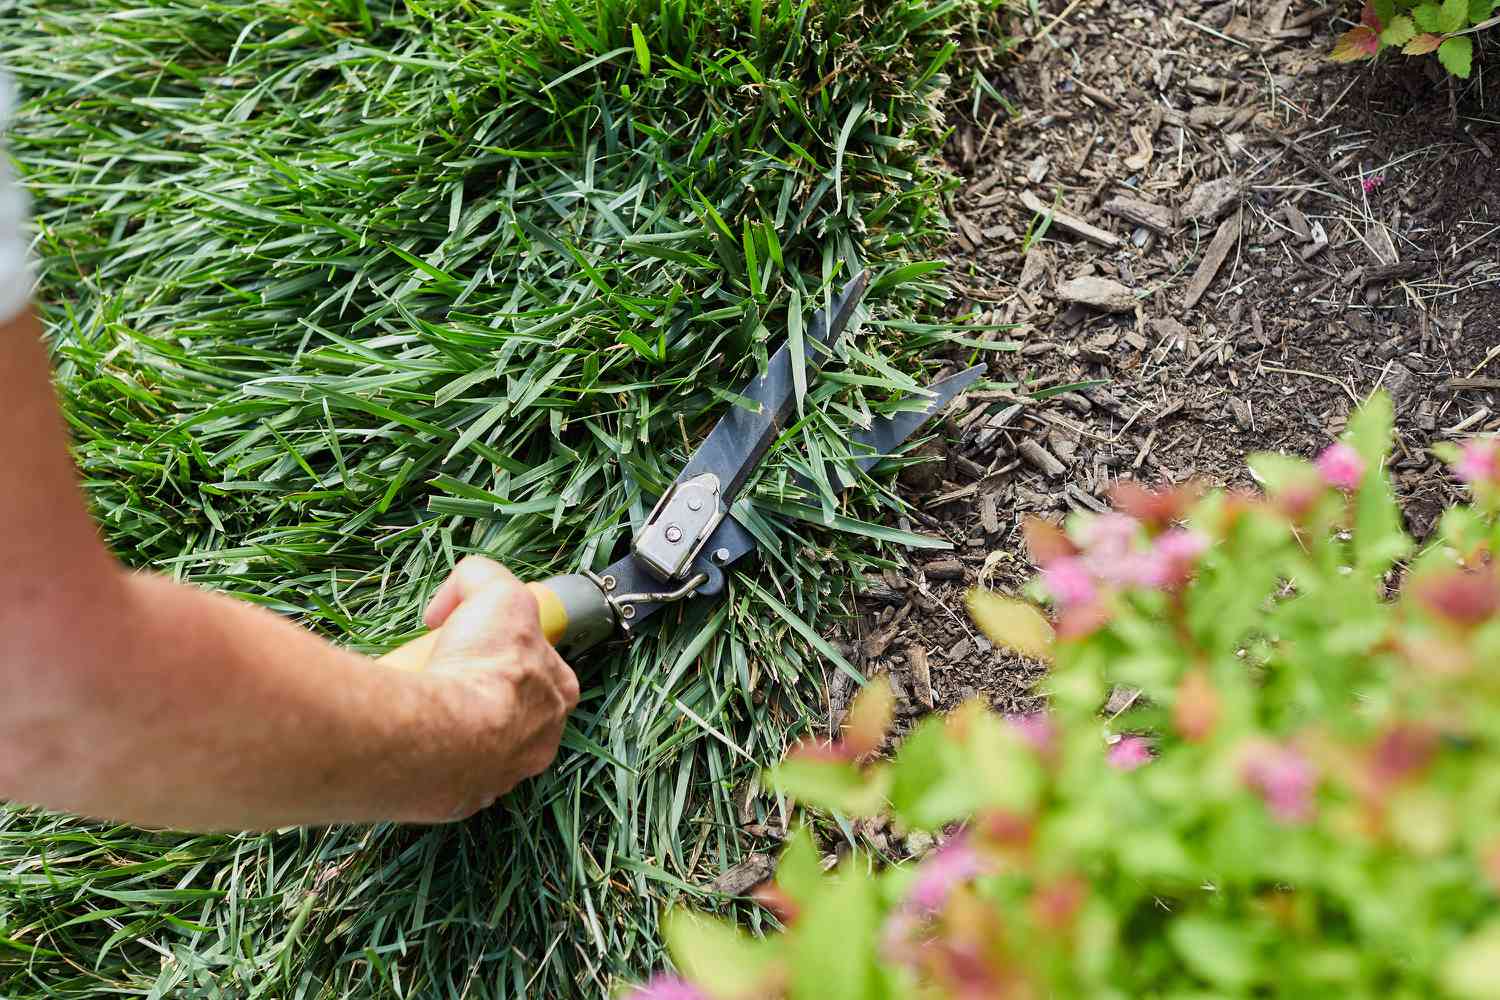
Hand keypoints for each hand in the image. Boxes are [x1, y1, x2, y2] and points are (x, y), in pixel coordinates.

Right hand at [416, 556, 579, 818]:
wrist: (439, 736)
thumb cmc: (482, 667)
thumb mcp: (496, 593)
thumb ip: (483, 577)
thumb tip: (457, 595)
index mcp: (557, 696)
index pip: (540, 666)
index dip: (508, 648)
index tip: (474, 642)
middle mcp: (537, 742)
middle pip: (509, 710)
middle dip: (477, 690)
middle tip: (442, 672)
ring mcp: (499, 776)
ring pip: (477, 746)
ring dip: (450, 726)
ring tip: (418, 704)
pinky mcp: (459, 799)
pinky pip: (443, 774)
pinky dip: (424, 754)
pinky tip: (406, 737)